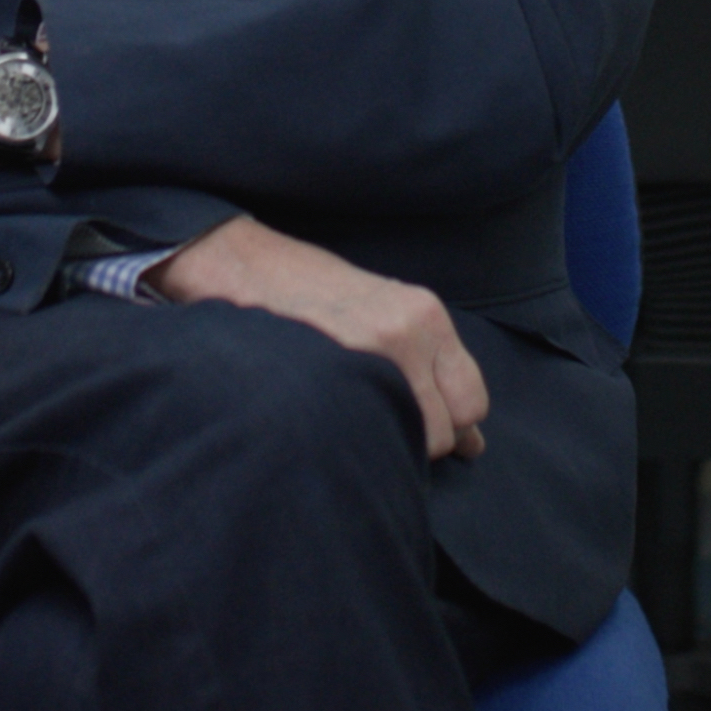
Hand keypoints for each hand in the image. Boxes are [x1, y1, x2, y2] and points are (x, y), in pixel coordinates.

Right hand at [148, 217, 488, 460]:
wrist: (238, 264)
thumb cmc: (303, 290)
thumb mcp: (377, 308)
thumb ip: (423, 363)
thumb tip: (472, 442)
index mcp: (424, 313)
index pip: (472, 399)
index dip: (450, 424)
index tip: (420, 426)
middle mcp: (407, 331)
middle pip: (449, 427)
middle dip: (422, 440)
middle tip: (377, 425)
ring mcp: (372, 353)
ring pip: (415, 442)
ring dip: (389, 445)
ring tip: (351, 420)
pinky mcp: (334, 373)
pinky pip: (371, 437)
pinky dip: (361, 444)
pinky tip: (335, 424)